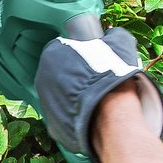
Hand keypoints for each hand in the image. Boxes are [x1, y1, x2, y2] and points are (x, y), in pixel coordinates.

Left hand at [34, 25, 162, 162]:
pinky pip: (65, 118)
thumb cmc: (112, 76)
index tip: (96, 60)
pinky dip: (77, 116)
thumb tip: (112, 36)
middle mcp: (42, 78)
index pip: (65, 48)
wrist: (112, 117)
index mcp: (53, 53)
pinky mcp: (53, 127)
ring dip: (76, 97)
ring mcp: (45, 104)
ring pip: (62, 96)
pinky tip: (93, 116)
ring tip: (98, 100)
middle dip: (77, 76)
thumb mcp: (119, 43)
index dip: (83, 54)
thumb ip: (111, 35)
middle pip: (61, 73)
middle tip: (98, 80)